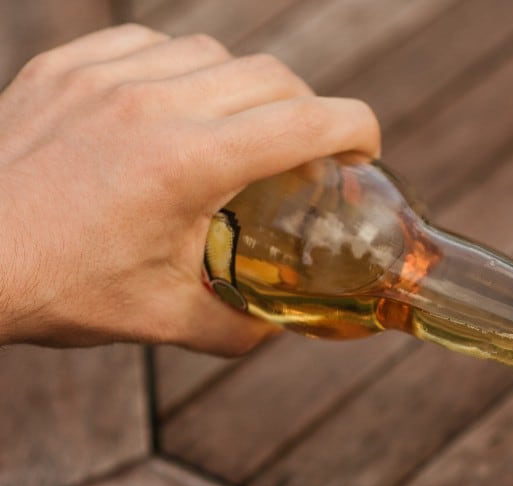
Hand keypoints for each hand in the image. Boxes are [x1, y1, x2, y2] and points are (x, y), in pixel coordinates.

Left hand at [0, 24, 380, 353]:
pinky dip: (181, 69)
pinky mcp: (66, 67)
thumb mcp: (165, 321)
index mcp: (190, 163)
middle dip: (309, 111)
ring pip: (213, 52)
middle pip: (273, 77)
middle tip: (308, 153)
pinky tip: (174, 107)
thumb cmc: (59, 289)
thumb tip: (282, 328)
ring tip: (239, 131)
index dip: (358, 131)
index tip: (365, 153)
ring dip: (245, 88)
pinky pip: (150, 43)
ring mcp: (105, 76)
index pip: (309, 122)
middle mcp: (154, 103)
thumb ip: (241, 326)